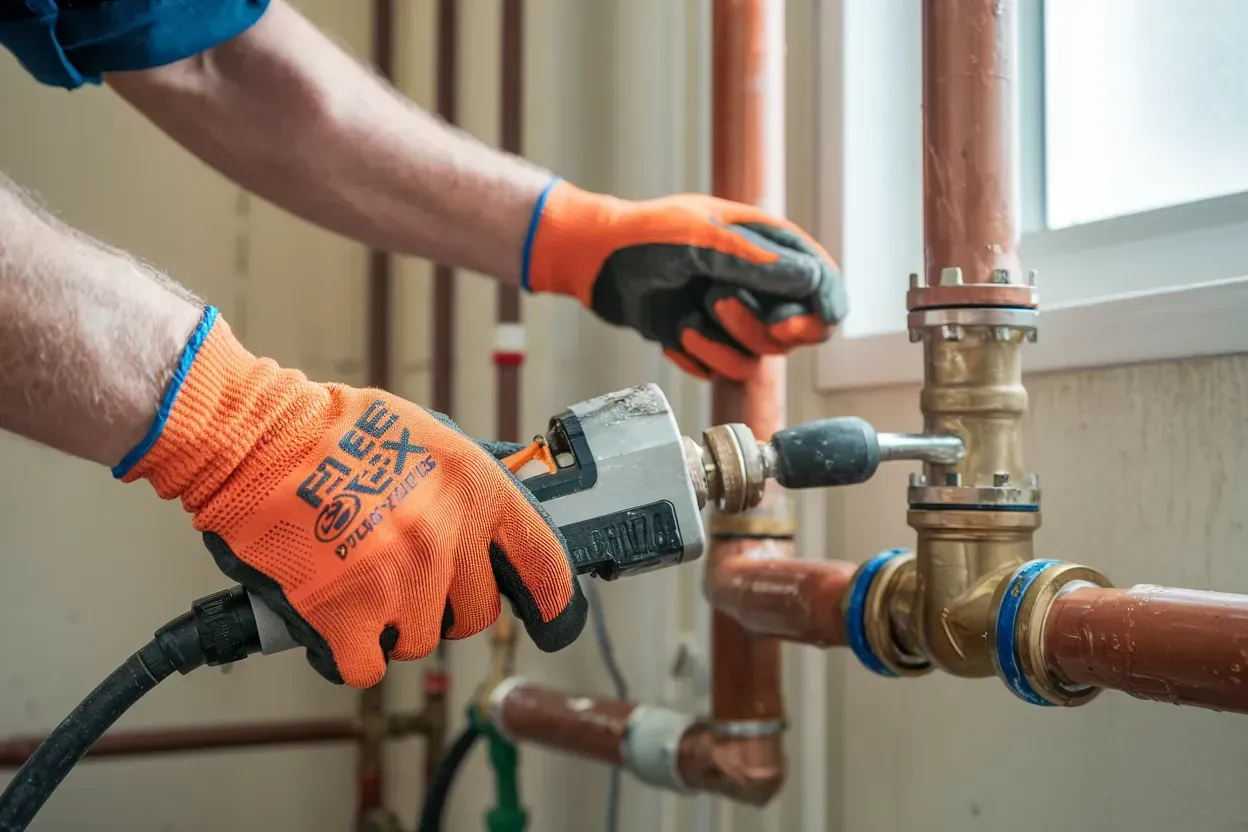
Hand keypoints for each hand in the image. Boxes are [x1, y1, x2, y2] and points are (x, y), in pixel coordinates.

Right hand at [118, 308, 585, 687]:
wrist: (258, 440)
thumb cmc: (333, 431)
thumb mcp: (427, 435)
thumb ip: (467, 484)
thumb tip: (495, 521)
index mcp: (476, 490)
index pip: (545, 562)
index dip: (552, 598)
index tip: (551, 616)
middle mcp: (448, 539)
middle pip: (477, 612)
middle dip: (446, 602)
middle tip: (407, 576)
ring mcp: (401, 582)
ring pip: (421, 640)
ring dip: (394, 624)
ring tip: (361, 582)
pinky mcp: (348, 616)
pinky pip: (368, 667)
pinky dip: (350, 653)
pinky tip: (336, 622)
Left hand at [523, 179, 845, 380]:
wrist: (594, 262)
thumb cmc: (646, 236)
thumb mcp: (702, 238)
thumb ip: (756, 260)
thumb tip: (811, 280)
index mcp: (769, 247)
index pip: (823, 285)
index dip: (821, 308)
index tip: (797, 323)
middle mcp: (758, 285)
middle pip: (796, 332)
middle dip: (759, 327)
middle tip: (721, 303)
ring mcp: (732, 317)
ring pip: (757, 358)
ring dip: (722, 344)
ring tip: (688, 317)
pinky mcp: (706, 342)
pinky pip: (720, 370)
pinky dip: (697, 356)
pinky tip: (672, 330)